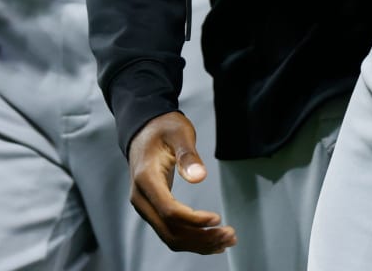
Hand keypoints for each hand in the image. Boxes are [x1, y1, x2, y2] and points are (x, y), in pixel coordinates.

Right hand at [128, 112, 234, 254]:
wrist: (144, 129)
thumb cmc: (164, 128)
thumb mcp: (178, 133)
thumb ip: (188, 155)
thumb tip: (200, 177)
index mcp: (146, 179)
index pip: (169, 210)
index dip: (193, 220)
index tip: (217, 219)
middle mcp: (141, 199)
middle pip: (170, 231)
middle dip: (200, 237)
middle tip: (229, 235)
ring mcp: (145, 206)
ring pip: (170, 236)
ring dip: (198, 243)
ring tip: (226, 240)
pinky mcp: (153, 209)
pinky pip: (171, 231)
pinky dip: (191, 239)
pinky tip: (212, 242)